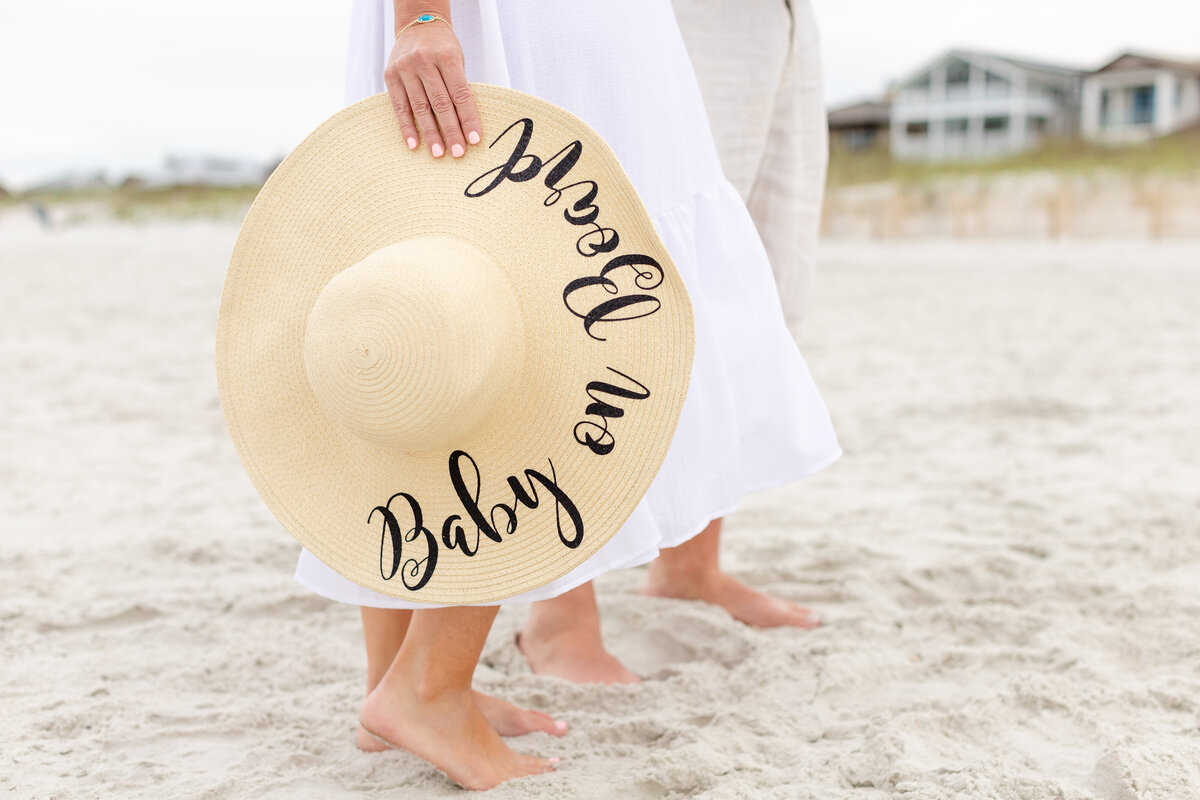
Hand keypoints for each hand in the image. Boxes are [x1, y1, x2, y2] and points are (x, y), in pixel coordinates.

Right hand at [384, 20, 481, 157]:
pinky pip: (399, 106)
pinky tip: (414, 144)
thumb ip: (459, 87)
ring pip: (420, 107)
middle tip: (458, 153)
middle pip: (440, 103)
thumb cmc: (443, 47)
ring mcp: (405, 69)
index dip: (468, 118)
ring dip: (430, 134)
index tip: (475, 140)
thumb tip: (466, 125)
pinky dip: (407, 127)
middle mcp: (424, 61)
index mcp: (446, 56)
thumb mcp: (457, 59)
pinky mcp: (390, 76)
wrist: (418, 23)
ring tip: (438, 154)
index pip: (460, 94)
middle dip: (451, 131)